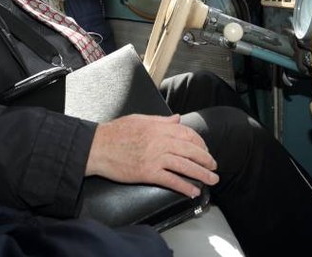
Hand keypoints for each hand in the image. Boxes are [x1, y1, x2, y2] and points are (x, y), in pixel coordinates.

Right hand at [86, 113, 218, 197]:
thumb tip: (177, 118)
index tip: (205, 150)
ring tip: (211, 180)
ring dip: (201, 174)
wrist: (98, 146)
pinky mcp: (148, 172)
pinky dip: (184, 186)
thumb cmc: (116, 132)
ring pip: (185, 166)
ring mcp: (155, 157)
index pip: (187, 134)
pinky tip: (193, 191)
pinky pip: (171, 180)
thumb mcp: (140, 119)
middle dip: (206, 159)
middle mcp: (160, 141)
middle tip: (214, 166)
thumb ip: (161, 120)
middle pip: (190, 150)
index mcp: (159, 127)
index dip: (200, 143)